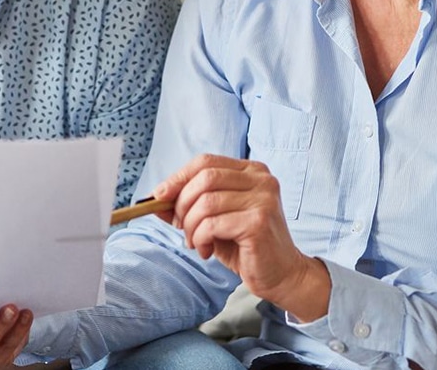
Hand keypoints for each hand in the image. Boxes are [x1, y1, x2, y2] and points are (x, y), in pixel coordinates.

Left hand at [153, 154, 329, 320]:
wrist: (282, 275)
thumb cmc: (245, 246)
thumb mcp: (213, 220)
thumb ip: (188, 205)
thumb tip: (155, 198)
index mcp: (251, 171)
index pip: (205, 161)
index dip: (178, 177)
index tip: (159, 196)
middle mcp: (261, 179)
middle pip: (204, 178)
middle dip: (182, 204)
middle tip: (181, 227)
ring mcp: (263, 199)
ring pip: (205, 202)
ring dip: (191, 226)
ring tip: (196, 243)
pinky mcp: (258, 222)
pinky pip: (212, 224)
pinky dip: (201, 238)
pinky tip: (207, 250)